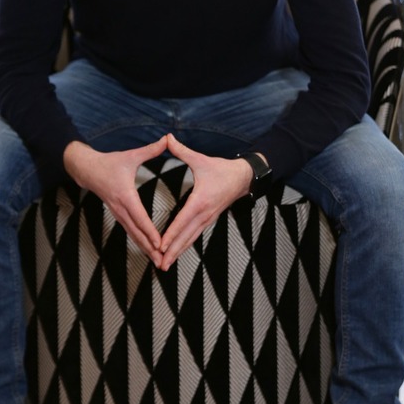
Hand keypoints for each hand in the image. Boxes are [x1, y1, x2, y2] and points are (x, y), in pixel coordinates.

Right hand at [63, 136, 168, 266]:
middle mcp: (121, 208)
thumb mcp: (130, 155)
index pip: (140, 217)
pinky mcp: (118, 214)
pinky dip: (139, 242)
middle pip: (137, 232)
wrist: (87, 170)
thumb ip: (150, 150)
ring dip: (145, 249)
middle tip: (162, 261)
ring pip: (133, 235)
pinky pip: (130, 231)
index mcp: (125, 195)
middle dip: (150, 248)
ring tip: (158, 262)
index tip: (160, 243)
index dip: (150, 231)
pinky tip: (148, 251)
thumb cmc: (110, 162)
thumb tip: (167, 139)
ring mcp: (118, 213)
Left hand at [158, 134, 252, 271]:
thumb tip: (167, 137)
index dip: (171, 234)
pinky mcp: (208, 220)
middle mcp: (204, 214)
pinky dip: (184, 246)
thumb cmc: (221, 168)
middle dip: (172, 252)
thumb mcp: (201, 159)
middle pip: (185, 237)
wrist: (244, 178)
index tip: (160, 246)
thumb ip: (182, 150)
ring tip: (164, 266)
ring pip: (190, 240)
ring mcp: (207, 219)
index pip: (182, 221)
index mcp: (200, 201)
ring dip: (178, 253)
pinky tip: (176, 254)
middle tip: (159, 265)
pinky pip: (194, 236)